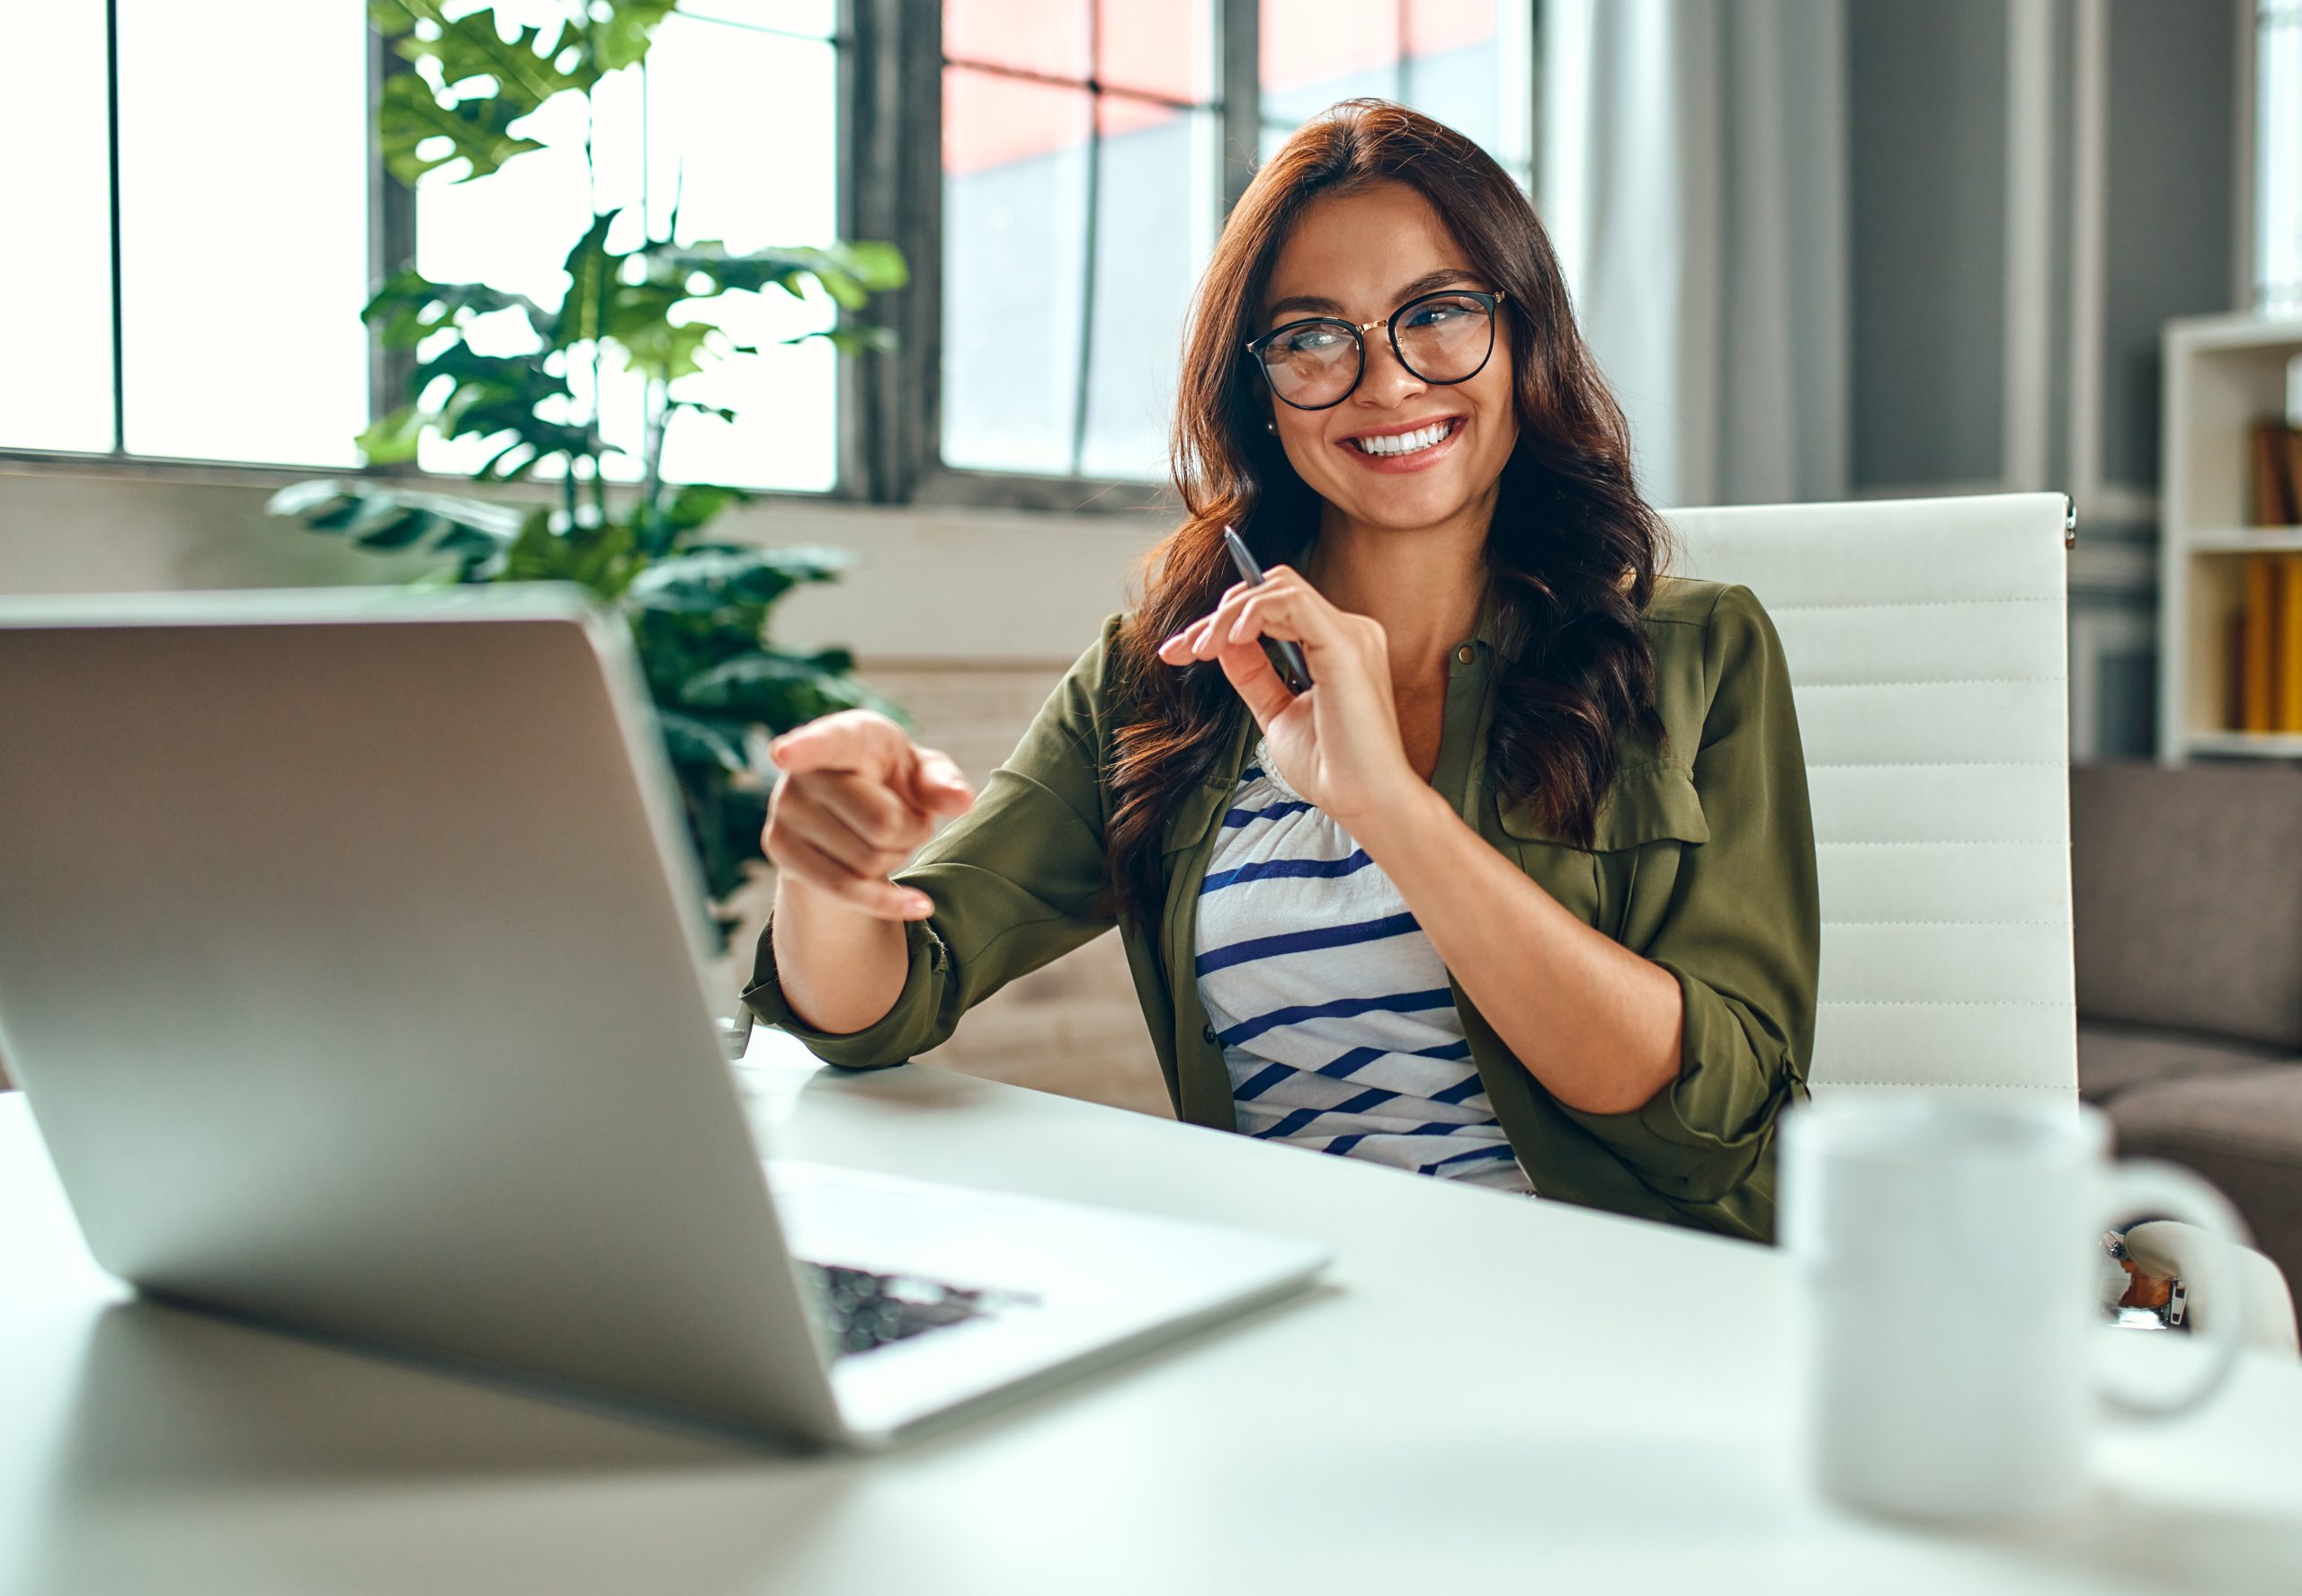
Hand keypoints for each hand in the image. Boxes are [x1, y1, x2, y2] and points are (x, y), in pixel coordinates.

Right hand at [762, 709, 973, 920]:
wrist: (845, 806)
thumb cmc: (892, 779)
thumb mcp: (922, 774)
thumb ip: (943, 783)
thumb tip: (961, 802)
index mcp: (845, 735)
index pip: (826, 743)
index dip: (806, 748)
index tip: (784, 754)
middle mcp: (804, 770)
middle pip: (881, 824)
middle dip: (913, 832)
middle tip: (909, 819)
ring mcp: (784, 809)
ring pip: (867, 862)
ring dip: (895, 858)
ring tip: (887, 837)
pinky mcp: (778, 847)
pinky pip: (843, 889)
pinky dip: (887, 902)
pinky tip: (918, 905)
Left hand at [1154, 566, 1418, 824]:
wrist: (1365, 803)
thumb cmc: (1331, 769)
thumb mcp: (1277, 713)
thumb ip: (1254, 675)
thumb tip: (1222, 643)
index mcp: (1337, 647)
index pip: (1274, 609)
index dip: (1222, 622)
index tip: (1179, 652)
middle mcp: (1349, 633)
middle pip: (1271, 591)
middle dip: (1217, 614)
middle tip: (1183, 649)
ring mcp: (1351, 635)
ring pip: (1277, 588)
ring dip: (1229, 613)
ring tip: (1202, 648)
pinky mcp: (1346, 645)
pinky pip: (1291, 601)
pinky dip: (1253, 612)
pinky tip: (1230, 640)